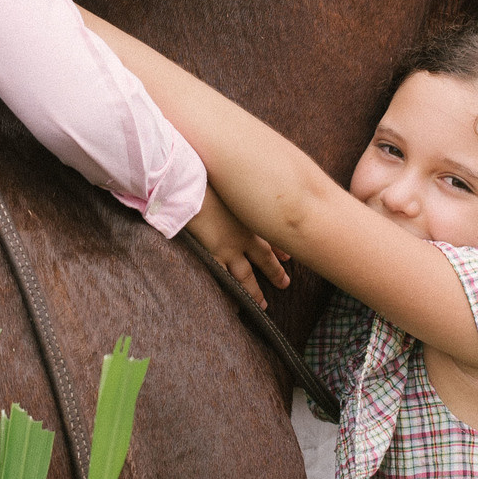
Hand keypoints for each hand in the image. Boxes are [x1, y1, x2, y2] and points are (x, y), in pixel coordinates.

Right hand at [186, 187, 290, 307]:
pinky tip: (232, 307)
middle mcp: (243, 234)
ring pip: (245, 276)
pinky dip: (228, 294)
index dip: (280, 247)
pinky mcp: (210, 254)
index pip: (271, 235)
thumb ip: (242, 186)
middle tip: (285, 284)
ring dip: (254, 291)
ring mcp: (227, 247)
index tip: (288, 257)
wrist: (189, 184)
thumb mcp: (234, 179)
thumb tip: (252, 171)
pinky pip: (222, 280)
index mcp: (250, 215)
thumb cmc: (209, 175)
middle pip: (264, 258)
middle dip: (275, 272)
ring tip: (263, 306)